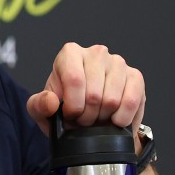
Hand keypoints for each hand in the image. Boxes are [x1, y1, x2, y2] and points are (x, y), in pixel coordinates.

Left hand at [26, 42, 144, 133]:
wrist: (84, 114)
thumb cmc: (62, 106)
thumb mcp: (41, 109)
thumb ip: (39, 105)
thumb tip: (51, 102)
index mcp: (70, 54)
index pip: (74, 79)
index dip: (73, 105)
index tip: (70, 115)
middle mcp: (96, 53)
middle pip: (94, 93)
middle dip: (87, 116)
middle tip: (83, 120)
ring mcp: (118, 63)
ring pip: (113, 100)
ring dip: (103, 118)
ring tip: (96, 118)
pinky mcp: (136, 76)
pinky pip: (133, 101)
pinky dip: (122, 118)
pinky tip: (114, 120)